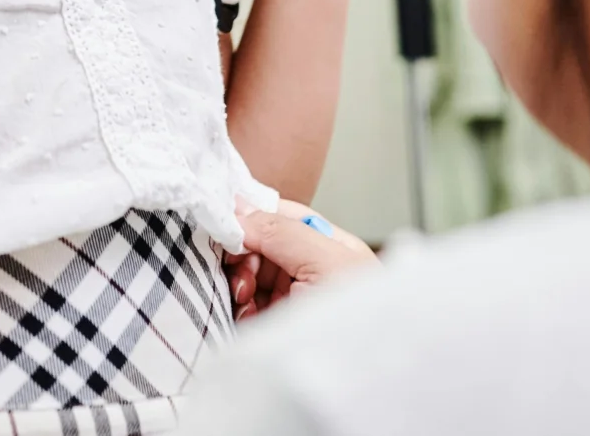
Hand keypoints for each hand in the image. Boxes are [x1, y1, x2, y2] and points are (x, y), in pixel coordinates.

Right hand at [223, 198, 377, 318]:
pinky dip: (239, 307)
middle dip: (244, 254)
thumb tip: (240, 210)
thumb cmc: (361, 321)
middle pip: (262, 244)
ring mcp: (294, 299)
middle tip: (241, 272)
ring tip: (244, 298)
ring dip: (239, 283)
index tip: (227, 224)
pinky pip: (247, 305)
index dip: (253, 215)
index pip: (283, 215)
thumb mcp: (327, 264)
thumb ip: (283, 231)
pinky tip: (245, 314)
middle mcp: (311, 269)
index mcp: (331, 246)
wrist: (363, 380)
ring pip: (250, 275)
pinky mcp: (278, 325)